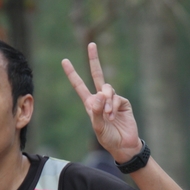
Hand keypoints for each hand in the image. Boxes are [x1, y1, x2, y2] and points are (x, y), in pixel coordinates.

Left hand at [62, 43, 141, 162]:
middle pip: (97, 75)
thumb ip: (97, 112)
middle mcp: (100, 99)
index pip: (79, 86)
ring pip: (107, 89)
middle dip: (94, 60)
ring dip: (107, 101)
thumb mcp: (98, 128)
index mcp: (90, 104)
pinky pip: (116, 98)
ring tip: (108, 116)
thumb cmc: (108, 138)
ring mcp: (112, 99)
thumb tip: (98, 95)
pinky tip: (113, 116)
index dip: (72, 74)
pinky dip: (113, 106)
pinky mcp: (123, 102)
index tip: (65, 61)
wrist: (124, 145)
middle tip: (91, 44)